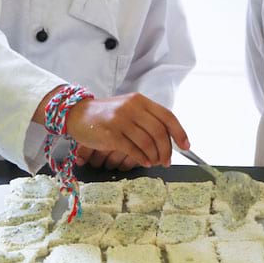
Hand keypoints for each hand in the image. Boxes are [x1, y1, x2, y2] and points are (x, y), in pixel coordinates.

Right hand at [65, 92, 188, 167]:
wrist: (78, 115)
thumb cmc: (107, 115)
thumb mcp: (129, 110)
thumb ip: (147, 119)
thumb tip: (169, 139)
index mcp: (140, 100)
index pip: (167, 116)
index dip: (179, 132)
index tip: (185, 146)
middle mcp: (132, 107)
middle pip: (159, 131)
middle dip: (167, 149)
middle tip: (167, 161)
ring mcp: (121, 120)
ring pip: (147, 141)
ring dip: (155, 155)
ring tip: (156, 162)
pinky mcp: (110, 134)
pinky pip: (132, 149)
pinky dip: (142, 158)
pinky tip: (145, 162)